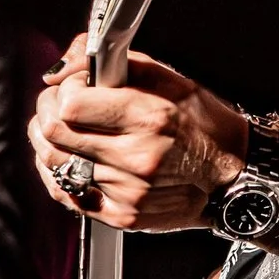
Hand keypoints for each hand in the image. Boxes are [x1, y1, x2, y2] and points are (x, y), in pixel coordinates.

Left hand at [30, 35, 247, 232]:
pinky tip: (72, 157)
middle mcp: (136, 157)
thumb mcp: (169, 78)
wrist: (231, 174)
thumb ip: (115, 63)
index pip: (70, 104)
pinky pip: (66, 193)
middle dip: (47, 110)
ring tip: (68, 130)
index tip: (75, 85)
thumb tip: (64, 66)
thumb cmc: (203, 123)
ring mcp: (127, 191)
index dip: (63, 89)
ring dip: (49, 140)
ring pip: (53, 162)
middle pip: (53, 133)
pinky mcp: (121, 214)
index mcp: (148, 117)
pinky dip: (58, 171)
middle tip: (62, 103)